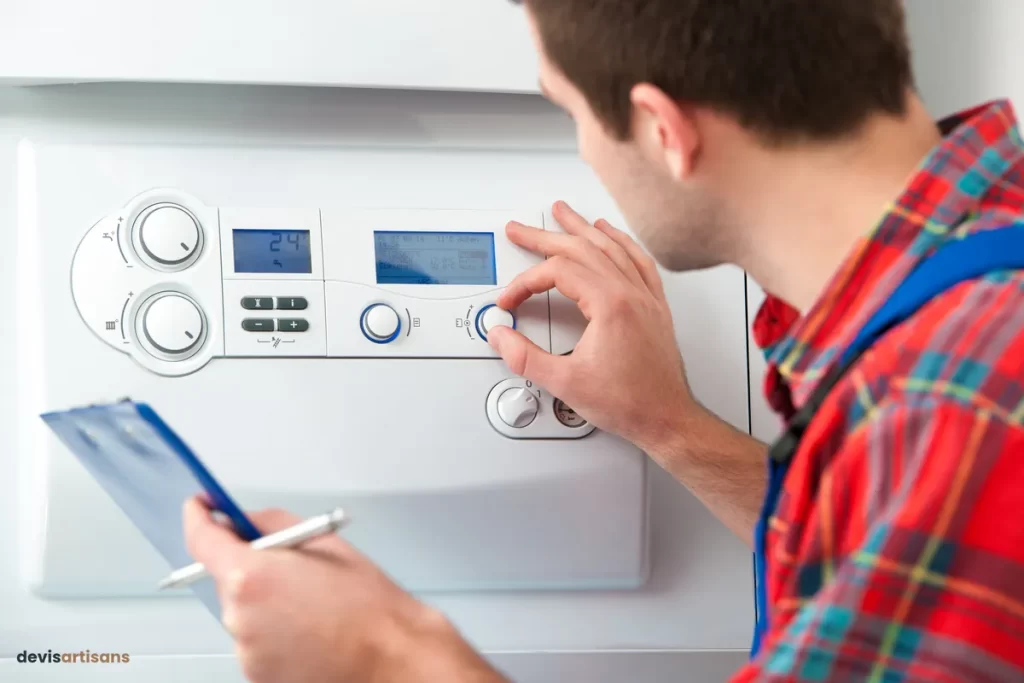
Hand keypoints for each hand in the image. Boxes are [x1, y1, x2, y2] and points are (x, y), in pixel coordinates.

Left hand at [183, 499, 505, 682]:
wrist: (389, 657)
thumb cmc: (366, 605)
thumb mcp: (323, 541)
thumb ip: (271, 524)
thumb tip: (242, 521)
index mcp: (250, 577)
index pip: (201, 539)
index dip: (198, 516)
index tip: (201, 506)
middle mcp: (238, 617)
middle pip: (226, 576)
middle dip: (251, 564)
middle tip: (292, 564)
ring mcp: (245, 650)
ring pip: (242, 608)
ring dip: (265, 599)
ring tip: (312, 603)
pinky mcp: (255, 674)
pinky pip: (254, 637)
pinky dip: (273, 628)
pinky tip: (309, 626)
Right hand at [488, 201, 696, 455]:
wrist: (668, 418)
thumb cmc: (630, 403)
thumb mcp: (565, 383)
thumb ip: (525, 357)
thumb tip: (502, 337)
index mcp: (611, 305)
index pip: (558, 272)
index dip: (526, 282)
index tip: (511, 301)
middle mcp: (631, 293)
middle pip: (582, 248)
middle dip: (545, 236)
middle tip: (521, 229)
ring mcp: (645, 297)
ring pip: (611, 247)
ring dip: (582, 228)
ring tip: (563, 214)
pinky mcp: (654, 307)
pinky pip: (638, 260)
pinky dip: (620, 242)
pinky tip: (611, 235)